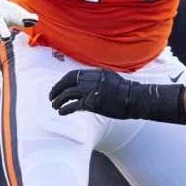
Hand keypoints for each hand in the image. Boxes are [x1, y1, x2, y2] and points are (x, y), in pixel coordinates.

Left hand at [49, 69, 185, 122]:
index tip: (58, 87)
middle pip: (67, 82)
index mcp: (96, 73)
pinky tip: (61, 112)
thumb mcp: (111, 80)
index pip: (74, 74)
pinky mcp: (91, 102)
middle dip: (57, 89)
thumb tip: (89, 86)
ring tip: (55, 106)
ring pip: (68, 94)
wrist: (134, 98)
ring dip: (59, 100)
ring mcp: (91, 90)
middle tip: (51, 96)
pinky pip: (73, 105)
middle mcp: (91, 80)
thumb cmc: (126, 92)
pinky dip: (65, 109)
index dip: (63, 81)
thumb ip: (99, 81)